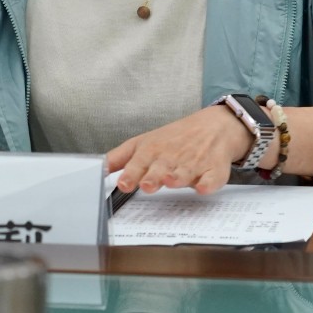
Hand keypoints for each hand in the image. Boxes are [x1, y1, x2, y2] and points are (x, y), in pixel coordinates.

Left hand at [105, 105, 250, 195]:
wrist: (214, 126)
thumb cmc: (174, 138)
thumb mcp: (143, 142)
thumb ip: (120, 158)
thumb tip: (98, 168)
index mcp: (153, 151)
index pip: (139, 163)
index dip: (131, 174)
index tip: (124, 183)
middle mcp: (172, 157)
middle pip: (161, 169)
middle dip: (153, 177)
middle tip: (147, 184)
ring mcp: (194, 163)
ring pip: (184, 173)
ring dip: (177, 177)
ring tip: (170, 180)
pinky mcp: (214, 169)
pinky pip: (212, 178)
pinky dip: (208, 183)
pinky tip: (203, 187)